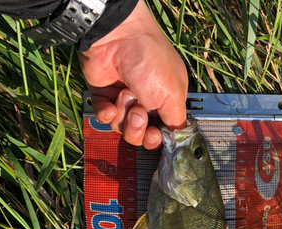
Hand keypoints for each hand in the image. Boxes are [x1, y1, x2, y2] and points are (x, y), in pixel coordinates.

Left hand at [78, 0, 187, 148]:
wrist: (117, 37)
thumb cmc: (151, 61)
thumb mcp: (173, 94)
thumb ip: (176, 121)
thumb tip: (177, 139)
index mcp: (166, 102)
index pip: (163, 132)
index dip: (158, 138)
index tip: (156, 132)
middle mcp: (146, 103)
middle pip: (141, 136)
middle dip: (139, 129)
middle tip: (139, 111)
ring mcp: (124, 101)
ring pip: (122, 129)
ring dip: (124, 116)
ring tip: (125, 95)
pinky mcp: (103, 97)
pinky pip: (104, 118)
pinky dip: (106, 114)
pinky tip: (110, 104)